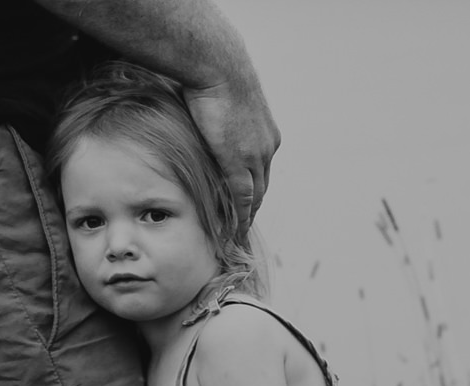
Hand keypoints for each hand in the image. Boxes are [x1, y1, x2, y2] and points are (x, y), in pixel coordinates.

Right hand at [184, 76, 279, 235]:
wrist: (218, 67)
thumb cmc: (215, 75)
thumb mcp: (225, 103)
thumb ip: (220, 122)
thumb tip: (202, 122)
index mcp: (267, 134)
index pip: (262, 171)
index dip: (255, 190)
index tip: (248, 204)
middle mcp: (267, 148)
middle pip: (262, 187)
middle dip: (253, 207)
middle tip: (242, 226)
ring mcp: (255, 157)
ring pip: (254, 196)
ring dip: (247, 217)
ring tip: (237, 234)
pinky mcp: (239, 163)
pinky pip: (242, 199)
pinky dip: (240, 217)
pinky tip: (235, 232)